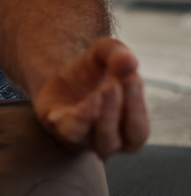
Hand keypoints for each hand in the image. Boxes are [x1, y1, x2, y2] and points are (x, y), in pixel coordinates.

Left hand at [33, 38, 148, 157]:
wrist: (56, 75)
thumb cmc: (92, 70)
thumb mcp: (104, 53)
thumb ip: (118, 55)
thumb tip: (130, 60)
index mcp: (130, 125)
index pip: (140, 127)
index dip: (137, 104)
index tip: (131, 78)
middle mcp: (114, 139)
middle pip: (130, 140)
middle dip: (122, 112)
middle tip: (112, 86)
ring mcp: (89, 138)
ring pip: (104, 142)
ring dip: (103, 118)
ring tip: (97, 93)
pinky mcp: (62, 130)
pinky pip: (73, 134)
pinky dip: (77, 122)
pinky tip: (76, 107)